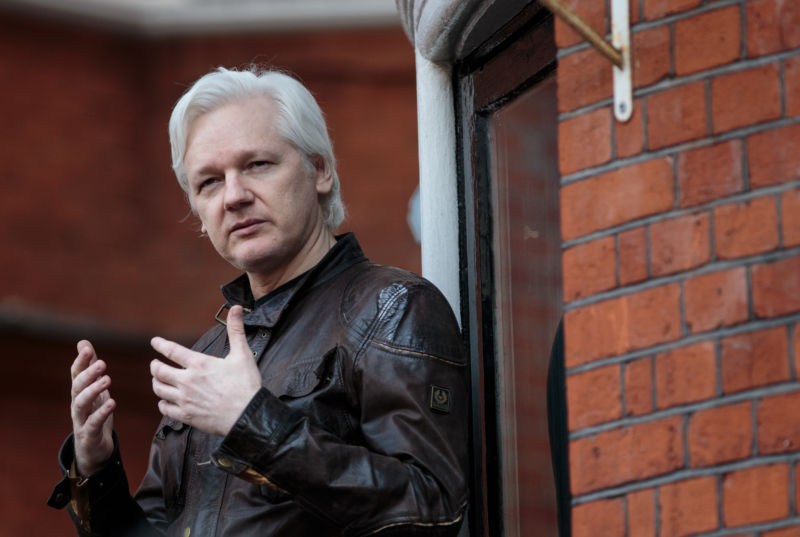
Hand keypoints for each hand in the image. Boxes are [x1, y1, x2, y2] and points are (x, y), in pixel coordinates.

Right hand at [70, 340, 115, 476]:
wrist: (92, 449)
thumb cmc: (93, 414)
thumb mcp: (94, 389)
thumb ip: (89, 367)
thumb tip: (83, 342)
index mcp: (79, 392)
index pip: (75, 374)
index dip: (80, 361)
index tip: (87, 348)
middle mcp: (77, 404)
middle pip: (77, 386)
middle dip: (88, 374)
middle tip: (102, 363)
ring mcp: (81, 420)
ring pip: (81, 404)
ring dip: (93, 391)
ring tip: (108, 380)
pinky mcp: (88, 434)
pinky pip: (93, 423)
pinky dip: (102, 412)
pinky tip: (112, 402)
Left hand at [150, 306, 261, 436]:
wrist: (247, 415)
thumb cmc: (246, 385)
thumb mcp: (243, 355)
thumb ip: (236, 330)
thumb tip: (237, 308)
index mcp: (199, 364)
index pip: (172, 350)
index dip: (160, 344)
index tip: (154, 342)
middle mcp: (187, 381)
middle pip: (159, 371)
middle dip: (154, 366)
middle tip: (154, 364)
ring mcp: (184, 399)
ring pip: (159, 389)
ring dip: (156, 383)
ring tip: (158, 380)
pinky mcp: (186, 415)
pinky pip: (164, 408)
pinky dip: (162, 403)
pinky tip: (165, 401)